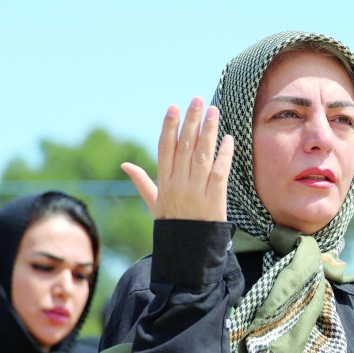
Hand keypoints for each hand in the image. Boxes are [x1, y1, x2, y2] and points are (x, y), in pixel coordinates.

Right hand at [121, 97, 234, 221]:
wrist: (189, 250)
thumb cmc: (172, 226)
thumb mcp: (154, 204)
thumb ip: (142, 182)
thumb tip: (125, 164)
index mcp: (164, 182)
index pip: (165, 148)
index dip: (170, 127)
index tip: (174, 107)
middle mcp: (179, 184)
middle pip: (185, 146)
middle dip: (191, 121)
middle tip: (197, 100)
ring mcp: (197, 191)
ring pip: (202, 155)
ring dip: (209, 131)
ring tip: (214, 111)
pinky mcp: (215, 199)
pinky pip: (220, 173)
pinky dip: (224, 155)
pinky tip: (228, 139)